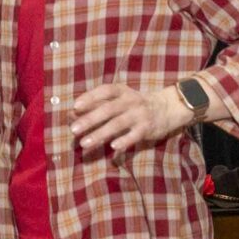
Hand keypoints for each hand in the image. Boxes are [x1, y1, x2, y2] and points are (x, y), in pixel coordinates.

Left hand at [73, 82, 194, 154]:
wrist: (167, 108)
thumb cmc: (134, 105)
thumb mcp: (118, 100)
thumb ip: (96, 105)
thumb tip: (71, 114)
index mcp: (121, 91)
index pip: (105, 91)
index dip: (90, 97)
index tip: (75, 106)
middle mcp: (130, 101)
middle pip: (108, 109)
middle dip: (90, 119)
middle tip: (74, 130)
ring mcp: (139, 115)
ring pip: (118, 124)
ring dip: (100, 133)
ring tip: (85, 143)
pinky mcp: (147, 128)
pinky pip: (134, 136)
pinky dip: (124, 141)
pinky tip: (112, 148)